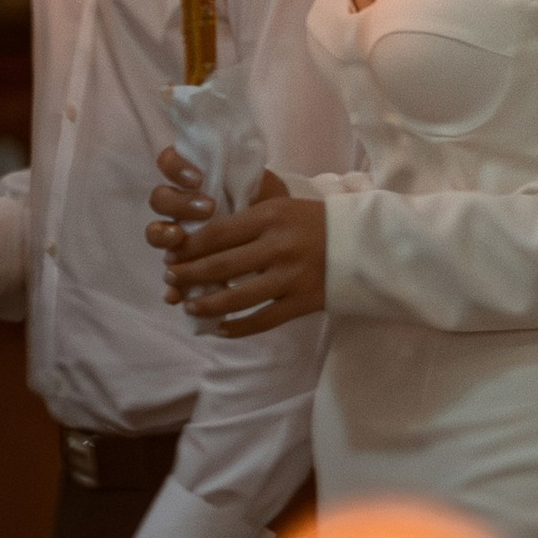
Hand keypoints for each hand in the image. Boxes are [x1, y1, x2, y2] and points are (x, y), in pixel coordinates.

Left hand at [152, 159, 324, 336]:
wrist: (366, 244)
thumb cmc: (318, 223)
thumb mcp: (283, 208)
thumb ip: (249, 221)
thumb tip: (204, 240)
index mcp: (271, 216)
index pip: (217, 232)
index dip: (188, 246)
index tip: (172, 253)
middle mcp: (278, 246)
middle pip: (220, 265)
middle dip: (188, 274)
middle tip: (171, 278)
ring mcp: (291, 277)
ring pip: (236, 297)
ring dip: (206, 304)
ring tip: (188, 305)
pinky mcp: (302, 302)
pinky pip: (262, 320)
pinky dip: (237, 327)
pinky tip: (220, 329)